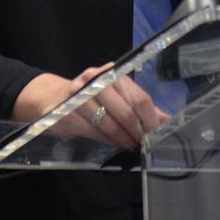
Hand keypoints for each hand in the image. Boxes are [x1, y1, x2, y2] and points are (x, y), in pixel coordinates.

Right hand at [11, 64, 168, 150]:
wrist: (53, 98)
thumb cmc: (91, 98)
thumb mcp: (116, 97)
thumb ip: (139, 106)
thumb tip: (166, 120)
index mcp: (113, 73)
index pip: (139, 97)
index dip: (150, 118)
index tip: (155, 133)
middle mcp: (96, 79)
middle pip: (126, 110)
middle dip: (137, 131)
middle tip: (143, 144)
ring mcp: (79, 94)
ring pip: (109, 122)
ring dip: (123, 138)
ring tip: (130, 146)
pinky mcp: (67, 111)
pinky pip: (93, 130)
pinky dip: (108, 140)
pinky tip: (115, 144)